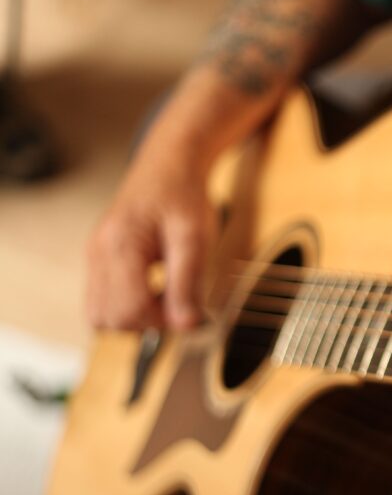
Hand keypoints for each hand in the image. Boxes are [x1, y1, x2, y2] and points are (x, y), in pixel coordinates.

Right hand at [87, 142, 214, 330]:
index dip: (162, 321)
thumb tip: (186, 326)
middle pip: (110, 318)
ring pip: (99, 315)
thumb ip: (188, 283)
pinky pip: (101, 301)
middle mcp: (98, 253)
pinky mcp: (97, 260)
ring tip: (164, 297)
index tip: (190, 311)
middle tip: (178, 303)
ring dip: (134, 318)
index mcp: (120, 245)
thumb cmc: (184, 197)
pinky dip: (125, 307)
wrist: (169, 167)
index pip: (128, 310)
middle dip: (147, 323)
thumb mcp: (195, 238)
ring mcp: (93, 257)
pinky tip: (152, 291)